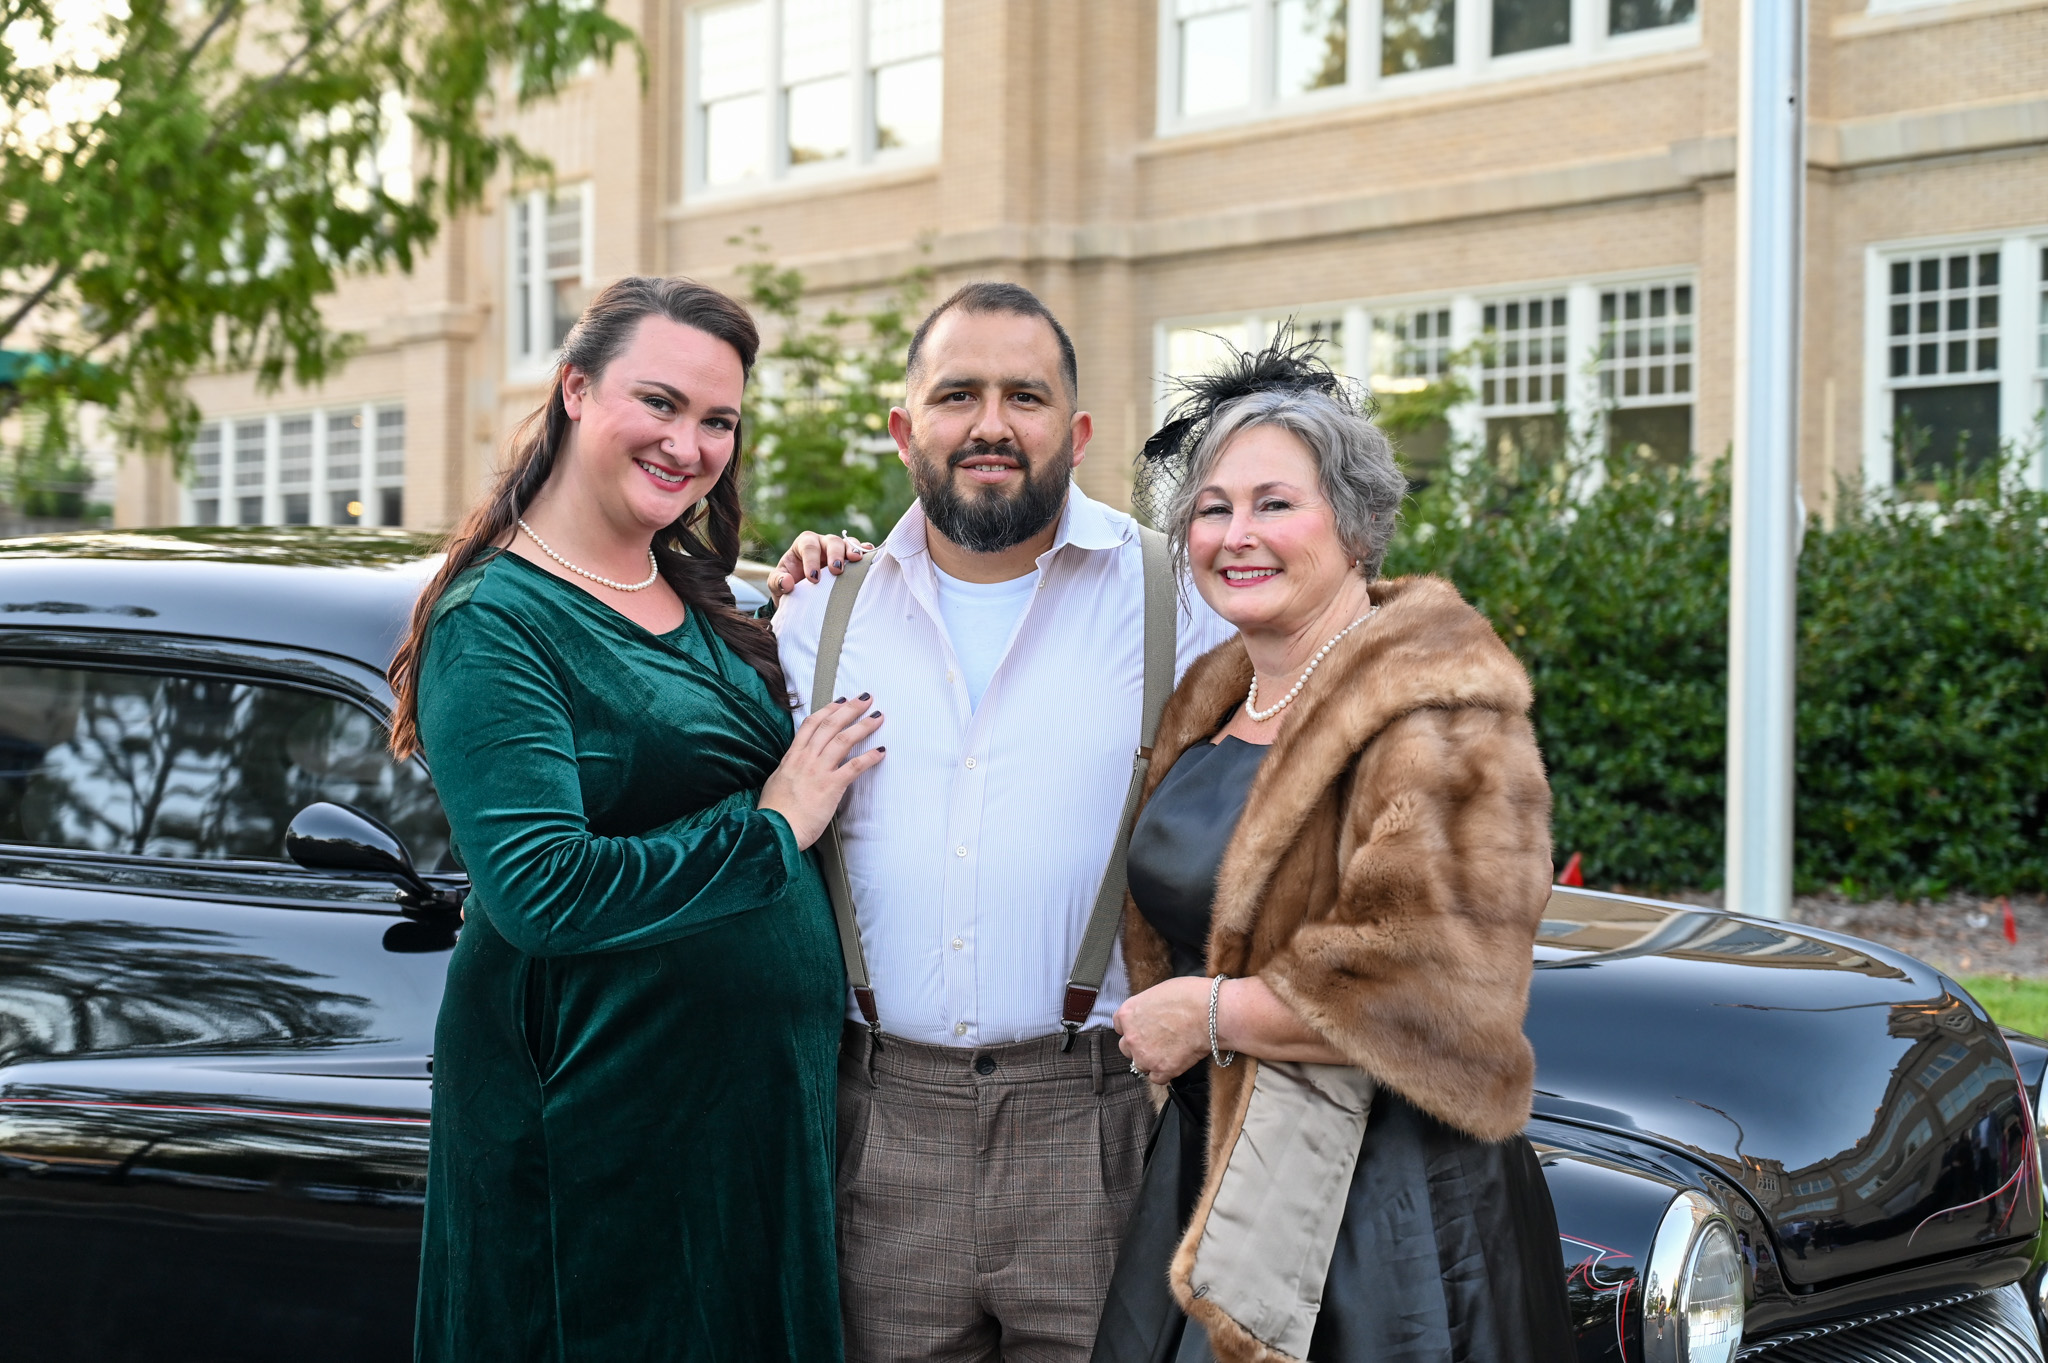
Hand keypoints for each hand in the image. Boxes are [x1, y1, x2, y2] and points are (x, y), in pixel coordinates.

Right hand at [757, 695, 885, 848]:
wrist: (774, 829)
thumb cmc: (774, 812)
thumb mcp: (777, 782)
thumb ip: (789, 771)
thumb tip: (794, 768)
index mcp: (792, 757)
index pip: (812, 724)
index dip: (828, 709)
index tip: (842, 700)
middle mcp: (806, 759)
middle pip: (831, 725)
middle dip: (850, 709)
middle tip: (866, 698)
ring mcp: (818, 771)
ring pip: (844, 740)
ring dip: (863, 726)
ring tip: (878, 717)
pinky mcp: (830, 786)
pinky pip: (854, 767)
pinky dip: (869, 757)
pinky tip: (881, 751)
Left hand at [769, 530, 873, 599]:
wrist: (801, 594)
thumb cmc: (789, 585)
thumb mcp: (776, 585)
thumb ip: (777, 582)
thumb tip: (787, 583)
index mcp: (803, 545)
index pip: (808, 546)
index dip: (811, 560)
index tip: (813, 579)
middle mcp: (822, 544)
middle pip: (831, 541)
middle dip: (834, 554)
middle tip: (836, 570)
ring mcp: (838, 551)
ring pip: (847, 544)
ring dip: (853, 551)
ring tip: (856, 560)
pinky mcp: (850, 560)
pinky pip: (860, 551)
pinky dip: (865, 552)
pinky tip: (869, 557)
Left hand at [1113, 977, 1212, 1083]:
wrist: (1212, 1014)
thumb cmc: (1191, 996)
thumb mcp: (1159, 991)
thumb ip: (1147, 1007)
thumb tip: (1151, 1013)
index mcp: (1128, 1013)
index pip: (1119, 1025)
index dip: (1133, 1026)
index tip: (1143, 1027)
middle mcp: (1131, 1037)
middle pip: (1127, 1047)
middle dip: (1140, 1045)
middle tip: (1159, 1040)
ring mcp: (1145, 1056)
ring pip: (1140, 1064)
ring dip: (1152, 1060)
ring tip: (1170, 1051)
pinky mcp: (1162, 1070)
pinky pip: (1157, 1078)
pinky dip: (1165, 1072)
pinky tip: (1176, 1061)